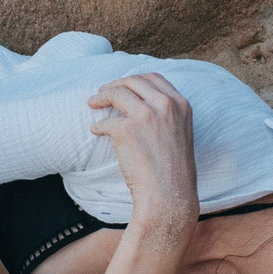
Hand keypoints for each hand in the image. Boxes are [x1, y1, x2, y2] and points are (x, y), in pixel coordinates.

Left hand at [87, 73, 197, 231]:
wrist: (169, 195)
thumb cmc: (173, 171)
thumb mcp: (180, 133)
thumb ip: (166, 115)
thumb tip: (139, 105)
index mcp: (180, 105)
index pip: (154, 78)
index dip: (134, 80)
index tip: (123, 86)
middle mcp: (165, 105)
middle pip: (133, 81)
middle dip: (115, 84)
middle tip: (102, 92)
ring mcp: (146, 116)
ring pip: (117, 94)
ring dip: (101, 97)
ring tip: (92, 104)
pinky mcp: (127, 130)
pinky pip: (105, 122)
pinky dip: (98, 126)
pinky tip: (95, 131)